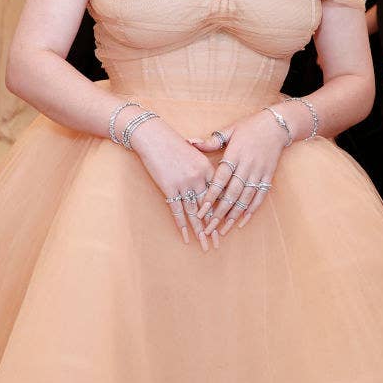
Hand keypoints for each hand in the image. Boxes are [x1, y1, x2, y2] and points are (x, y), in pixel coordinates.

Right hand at [129, 117, 217, 250]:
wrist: (154, 137)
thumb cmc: (174, 144)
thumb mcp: (196, 153)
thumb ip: (205, 169)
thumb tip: (212, 184)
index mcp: (208, 169)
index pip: (219, 195)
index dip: (223, 212)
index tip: (228, 225)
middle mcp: (199, 178)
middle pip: (209, 208)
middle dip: (214, 227)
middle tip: (218, 242)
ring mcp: (184, 183)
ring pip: (194, 213)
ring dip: (200, 231)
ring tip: (205, 245)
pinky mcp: (169, 187)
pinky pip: (177, 210)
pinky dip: (181, 225)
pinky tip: (185, 237)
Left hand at [189, 108, 289, 237]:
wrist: (277, 125)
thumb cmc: (250, 127)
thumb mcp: (230, 130)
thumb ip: (211, 141)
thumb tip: (191, 142)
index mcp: (235, 154)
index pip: (221, 179)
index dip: (211, 196)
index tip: (201, 210)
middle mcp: (247, 165)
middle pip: (232, 193)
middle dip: (220, 212)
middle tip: (209, 228)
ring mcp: (259, 172)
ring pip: (245, 198)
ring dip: (234, 215)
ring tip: (223, 230)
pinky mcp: (268, 176)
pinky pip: (260, 196)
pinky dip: (252, 210)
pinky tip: (243, 221)